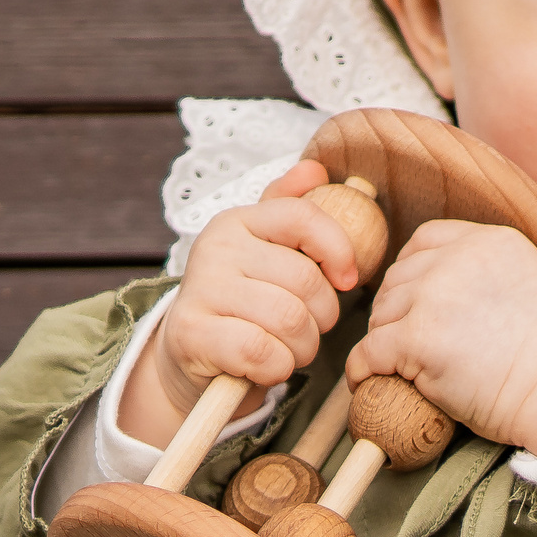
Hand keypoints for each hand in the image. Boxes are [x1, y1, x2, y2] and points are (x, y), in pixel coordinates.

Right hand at [121, 159, 356, 448]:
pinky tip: (267, 366)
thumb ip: (291, 209)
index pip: (304, 217)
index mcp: (239, 220)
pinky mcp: (190, 333)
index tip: (346, 280)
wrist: (192, 355)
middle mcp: (215, 246)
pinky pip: (262, 352)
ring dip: (302, 346)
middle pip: (305, 280)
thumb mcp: (269, 253)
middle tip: (307, 328)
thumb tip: (314, 169)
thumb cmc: (247, 302)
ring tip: (288, 347)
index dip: (338, 249)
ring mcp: (200, 288)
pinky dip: (277, 367)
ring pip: (289, 319)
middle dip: (321, 317)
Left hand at [344, 220, 536, 456]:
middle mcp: (458, 259)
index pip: (425, 240)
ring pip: (381, 315)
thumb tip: (442, 291)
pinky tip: (368, 380)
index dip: (412, 270)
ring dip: (383, 340)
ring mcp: (434, 296)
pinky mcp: (416, 338)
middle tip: (403, 341)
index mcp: (489, 241)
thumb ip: (485, 274)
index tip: (415, 299)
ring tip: (396, 365)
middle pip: (399, 278)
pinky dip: (362, 369)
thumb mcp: (527, 282)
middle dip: (396, 310)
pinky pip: (368, 352)